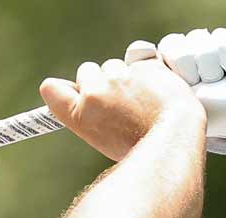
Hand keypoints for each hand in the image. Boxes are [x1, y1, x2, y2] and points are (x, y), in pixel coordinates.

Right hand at [39, 53, 203, 162]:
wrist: (174, 137)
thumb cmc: (140, 146)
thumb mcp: (105, 139)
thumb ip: (90, 115)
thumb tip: (80, 97)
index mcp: (80, 115)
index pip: (51, 89)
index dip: (60, 89)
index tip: (69, 91)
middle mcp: (95, 92)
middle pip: (86, 71)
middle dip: (99, 80)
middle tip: (117, 101)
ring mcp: (120, 77)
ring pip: (114, 65)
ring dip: (124, 76)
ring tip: (141, 100)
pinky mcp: (143, 65)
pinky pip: (140, 63)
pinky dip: (148, 74)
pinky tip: (157, 92)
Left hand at [125, 28, 225, 165]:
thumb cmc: (218, 115)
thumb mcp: (178, 104)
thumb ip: (154, 83)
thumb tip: (134, 53)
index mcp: (168, 83)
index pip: (153, 54)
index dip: (167, 60)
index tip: (181, 77)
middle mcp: (185, 68)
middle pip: (173, 43)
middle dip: (189, 63)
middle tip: (202, 83)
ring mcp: (206, 57)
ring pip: (196, 37)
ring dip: (209, 59)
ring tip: (220, 79)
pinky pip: (217, 34)